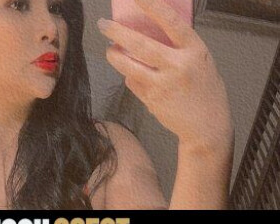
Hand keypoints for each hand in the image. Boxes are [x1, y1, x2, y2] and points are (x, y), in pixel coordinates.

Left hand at [97, 0, 233, 151]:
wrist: (206, 125)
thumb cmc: (205, 90)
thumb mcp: (200, 61)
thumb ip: (179, 49)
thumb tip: (152, 34)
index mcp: (193, 50)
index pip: (171, 22)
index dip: (153, 7)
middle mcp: (177, 66)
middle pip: (141, 45)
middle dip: (118, 33)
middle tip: (104, 26)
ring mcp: (162, 84)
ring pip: (130, 67)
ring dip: (115, 57)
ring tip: (109, 50)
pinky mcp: (151, 100)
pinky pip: (133, 83)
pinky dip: (128, 76)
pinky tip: (129, 73)